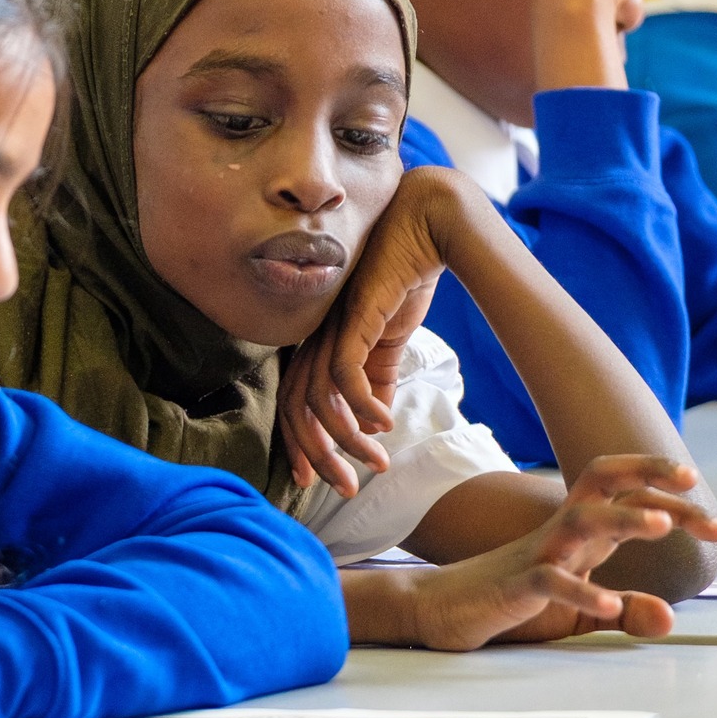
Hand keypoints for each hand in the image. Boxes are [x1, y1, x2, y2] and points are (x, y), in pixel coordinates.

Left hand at [283, 168, 495, 491]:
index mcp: (315, 345)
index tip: (319, 481)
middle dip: (319, 456)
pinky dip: (363, 407)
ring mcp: (328, 329)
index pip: (291, 405)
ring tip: (377, 463)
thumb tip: (377, 423)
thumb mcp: (389, 343)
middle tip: (344, 491)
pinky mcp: (352, 319)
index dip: (300, 446)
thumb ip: (379, 382)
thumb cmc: (403, 279)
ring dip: (349, 439)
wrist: (425, 226)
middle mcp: (312, 339)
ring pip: (320, 401)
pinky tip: (386, 425)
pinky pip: (346, 375)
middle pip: (296, 411)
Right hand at [399, 456, 716, 648]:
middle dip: (651, 476)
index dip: (667, 493)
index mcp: (578, 534)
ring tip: (661, 524)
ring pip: (581, 520)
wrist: (437, 608)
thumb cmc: (509, 603)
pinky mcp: (514, 587)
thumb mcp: (578, 612)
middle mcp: (560, 534)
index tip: (711, 516)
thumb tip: (669, 617)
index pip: (624, 493)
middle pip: (605, 485)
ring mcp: (535, 556)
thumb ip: (624, 611)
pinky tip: (609, 607)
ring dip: (623, 518)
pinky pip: (548, 580)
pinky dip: (581, 592)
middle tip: (692, 487)